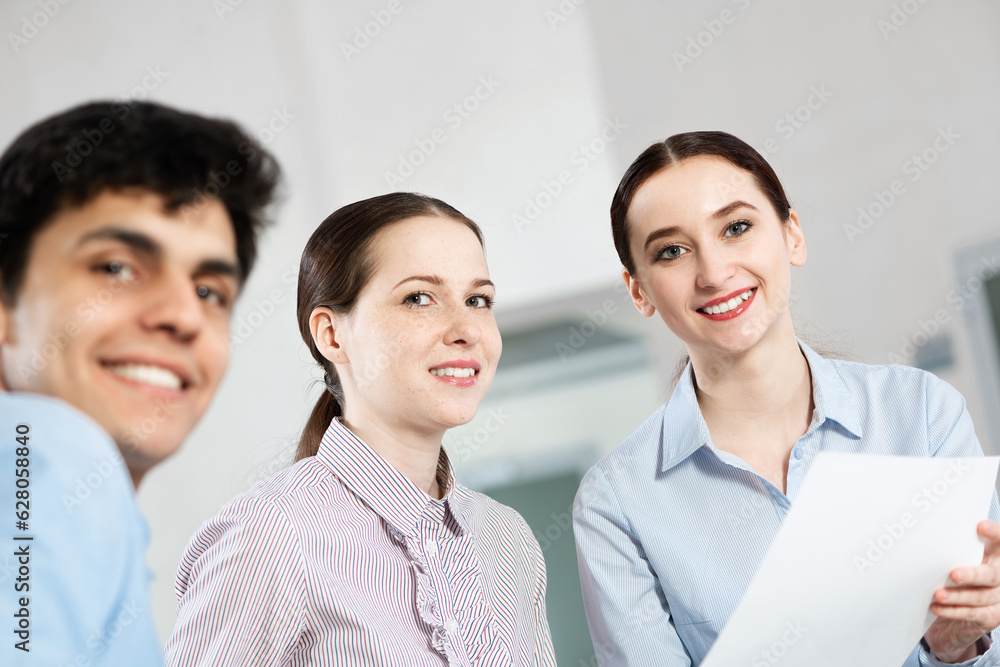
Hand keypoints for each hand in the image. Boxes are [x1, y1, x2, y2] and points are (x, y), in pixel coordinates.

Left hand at [924, 521, 999, 662]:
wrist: (958, 614)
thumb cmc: (955, 578)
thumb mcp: (957, 560)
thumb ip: (952, 549)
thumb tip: (926, 534)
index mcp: (995, 557)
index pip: (999, 543)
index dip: (994, 534)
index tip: (980, 526)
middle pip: (992, 574)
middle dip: (972, 575)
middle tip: (953, 574)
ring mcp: (998, 598)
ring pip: (981, 596)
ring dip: (957, 596)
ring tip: (938, 594)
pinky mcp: (990, 616)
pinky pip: (974, 614)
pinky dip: (954, 611)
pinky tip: (938, 607)